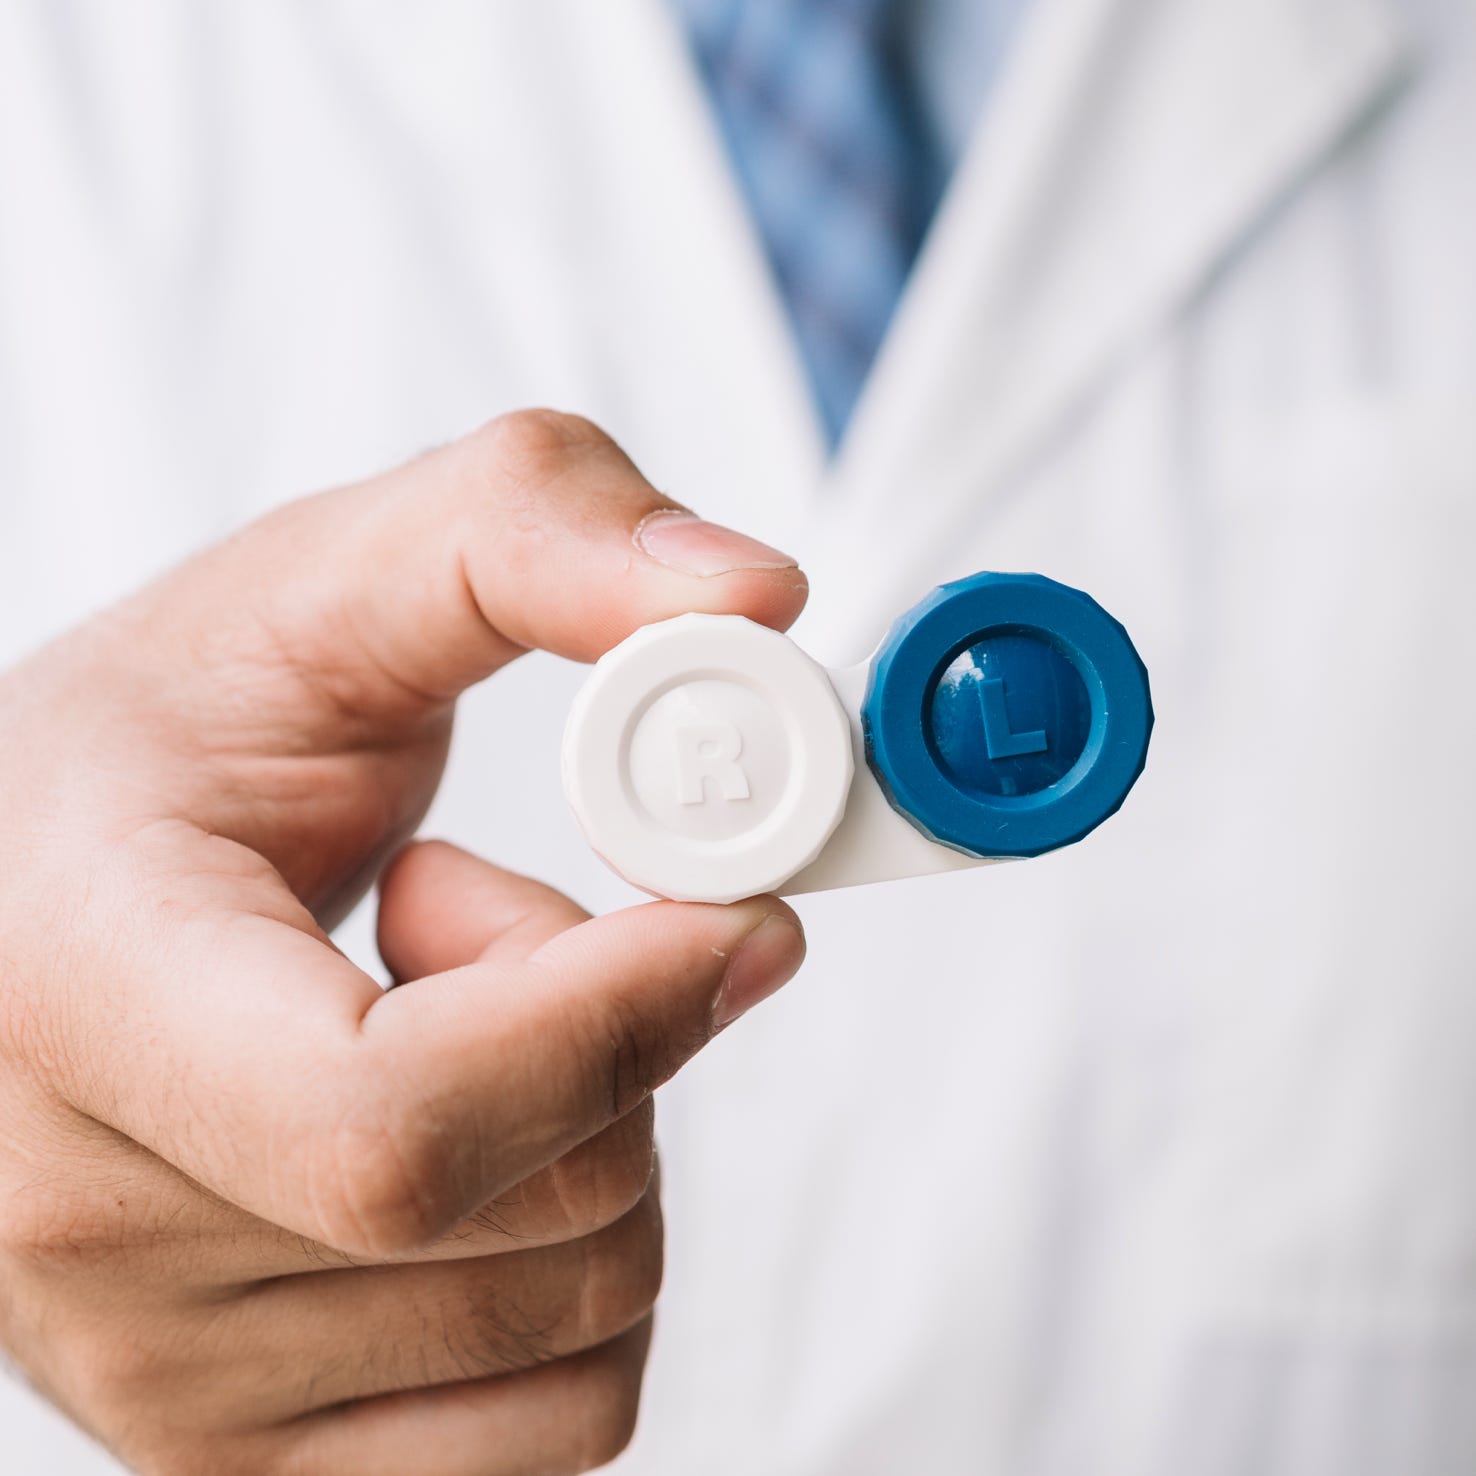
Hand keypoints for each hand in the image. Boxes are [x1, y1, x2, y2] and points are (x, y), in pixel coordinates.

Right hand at [0, 412, 808, 1474]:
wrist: (44, 888)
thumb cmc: (174, 743)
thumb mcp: (337, 584)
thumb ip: (543, 535)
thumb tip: (755, 601)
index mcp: (77, 995)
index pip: (389, 1124)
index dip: (617, 1017)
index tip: (731, 909)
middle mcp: (80, 1230)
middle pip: (543, 1215)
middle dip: (620, 1037)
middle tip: (494, 920)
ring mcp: (162, 1377)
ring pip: (588, 1315)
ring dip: (598, 1135)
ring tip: (437, 1016)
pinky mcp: (252, 1448)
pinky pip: (563, 1420)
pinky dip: (579, 1263)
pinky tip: (459, 1143)